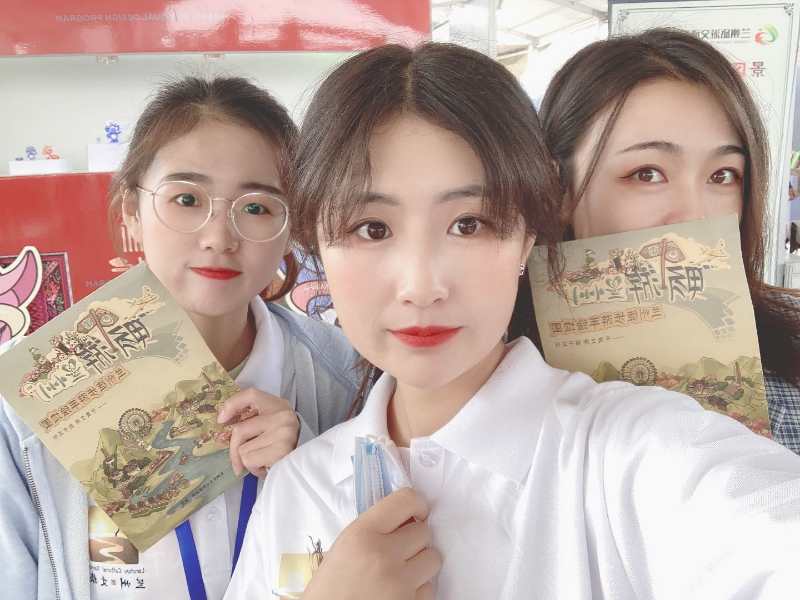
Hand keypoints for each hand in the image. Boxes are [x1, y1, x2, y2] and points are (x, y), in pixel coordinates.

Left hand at [217, 388, 299, 477]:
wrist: (307, 461)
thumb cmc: (281, 442)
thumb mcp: (270, 423)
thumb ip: (252, 420)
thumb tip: (223, 424)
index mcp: (277, 404)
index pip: (251, 395)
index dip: (232, 404)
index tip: (221, 420)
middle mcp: (282, 415)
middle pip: (240, 430)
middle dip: (234, 448)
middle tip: (236, 459)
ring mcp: (283, 432)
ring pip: (243, 449)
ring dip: (247, 460)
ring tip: (261, 459)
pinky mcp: (281, 450)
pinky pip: (250, 460)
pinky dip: (253, 468)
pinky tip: (265, 465)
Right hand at [302, 488, 441, 599]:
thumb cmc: (329, 589)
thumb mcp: (343, 548)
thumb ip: (373, 529)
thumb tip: (408, 519)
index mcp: (361, 534)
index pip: (405, 500)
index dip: (416, 505)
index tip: (416, 514)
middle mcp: (383, 554)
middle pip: (424, 531)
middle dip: (415, 539)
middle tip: (401, 550)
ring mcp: (399, 582)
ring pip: (433, 558)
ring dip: (421, 563)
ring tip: (402, 572)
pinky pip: (430, 587)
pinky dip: (420, 589)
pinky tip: (401, 591)